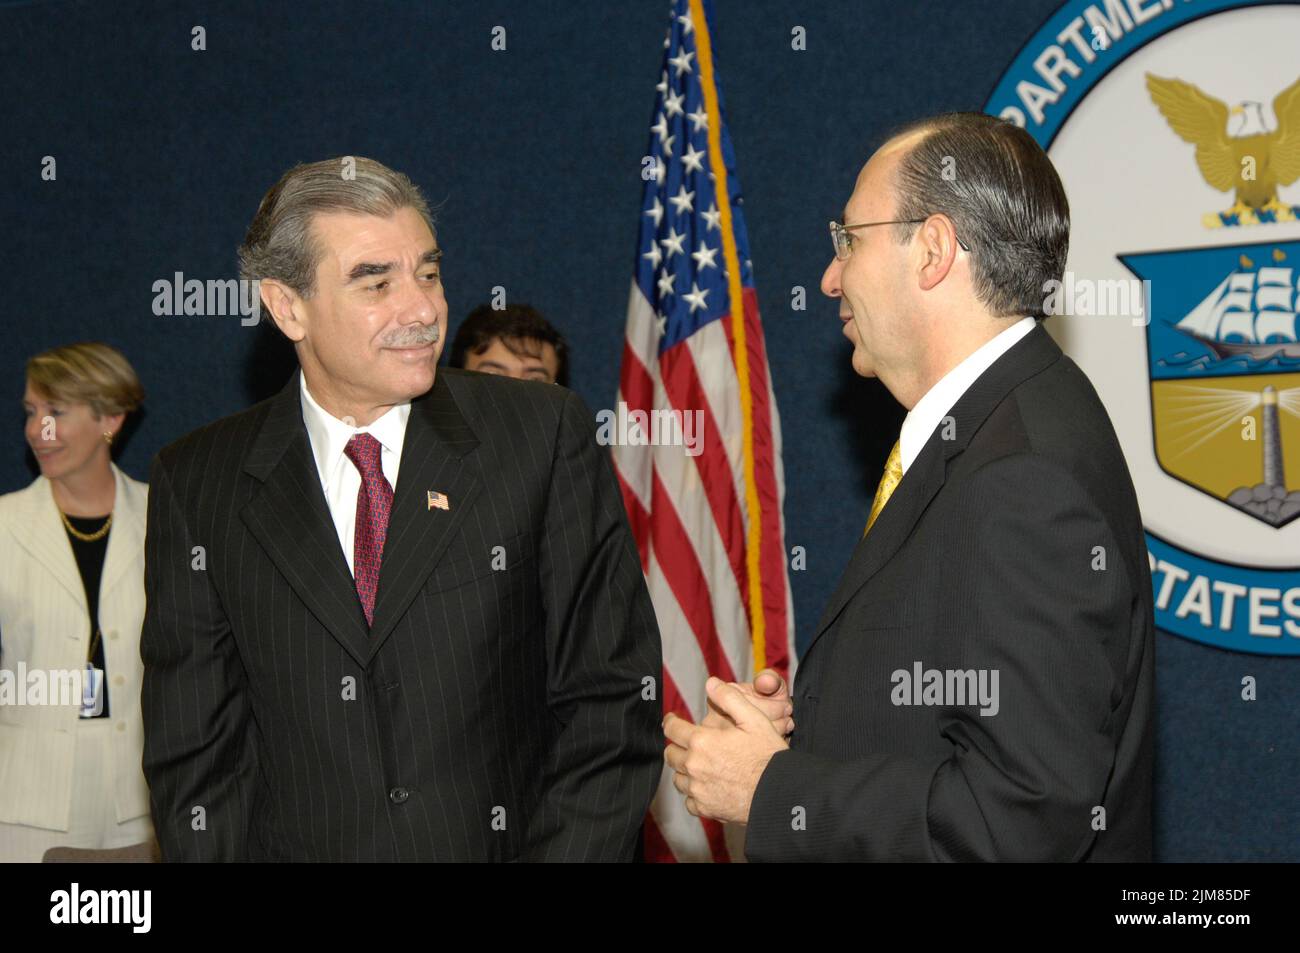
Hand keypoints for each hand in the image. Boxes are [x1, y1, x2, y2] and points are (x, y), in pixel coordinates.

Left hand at [664, 676, 788, 823]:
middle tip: (686, 743)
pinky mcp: (706, 808)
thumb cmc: (768, 756)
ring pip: (678, 778)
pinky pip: (689, 801)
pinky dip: (694, 794)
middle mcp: (695, 766)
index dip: (670, 722)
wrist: (780, 793)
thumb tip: (711, 683)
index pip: (671, 729)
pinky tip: (706, 787)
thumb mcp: (753, 719)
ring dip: (684, 771)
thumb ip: (729, 698)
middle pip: (670, 754)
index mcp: (702, 741)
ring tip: (697, 765)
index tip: (672, 721)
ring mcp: (698, 790)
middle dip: (676, 746)